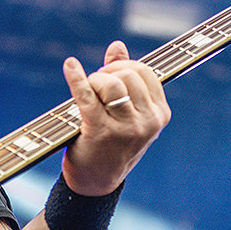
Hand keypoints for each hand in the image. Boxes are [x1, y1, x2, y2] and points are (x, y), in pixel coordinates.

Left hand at [61, 40, 170, 195]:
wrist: (96, 183)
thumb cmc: (112, 144)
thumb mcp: (128, 114)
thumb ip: (125, 78)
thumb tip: (117, 46)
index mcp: (160, 115)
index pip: (145, 73)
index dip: (124, 67)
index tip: (109, 76)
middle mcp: (148, 122)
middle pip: (128, 75)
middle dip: (107, 73)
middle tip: (95, 84)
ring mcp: (126, 128)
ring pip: (110, 83)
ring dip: (94, 80)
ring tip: (87, 89)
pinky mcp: (100, 131)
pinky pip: (86, 96)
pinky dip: (76, 78)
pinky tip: (70, 67)